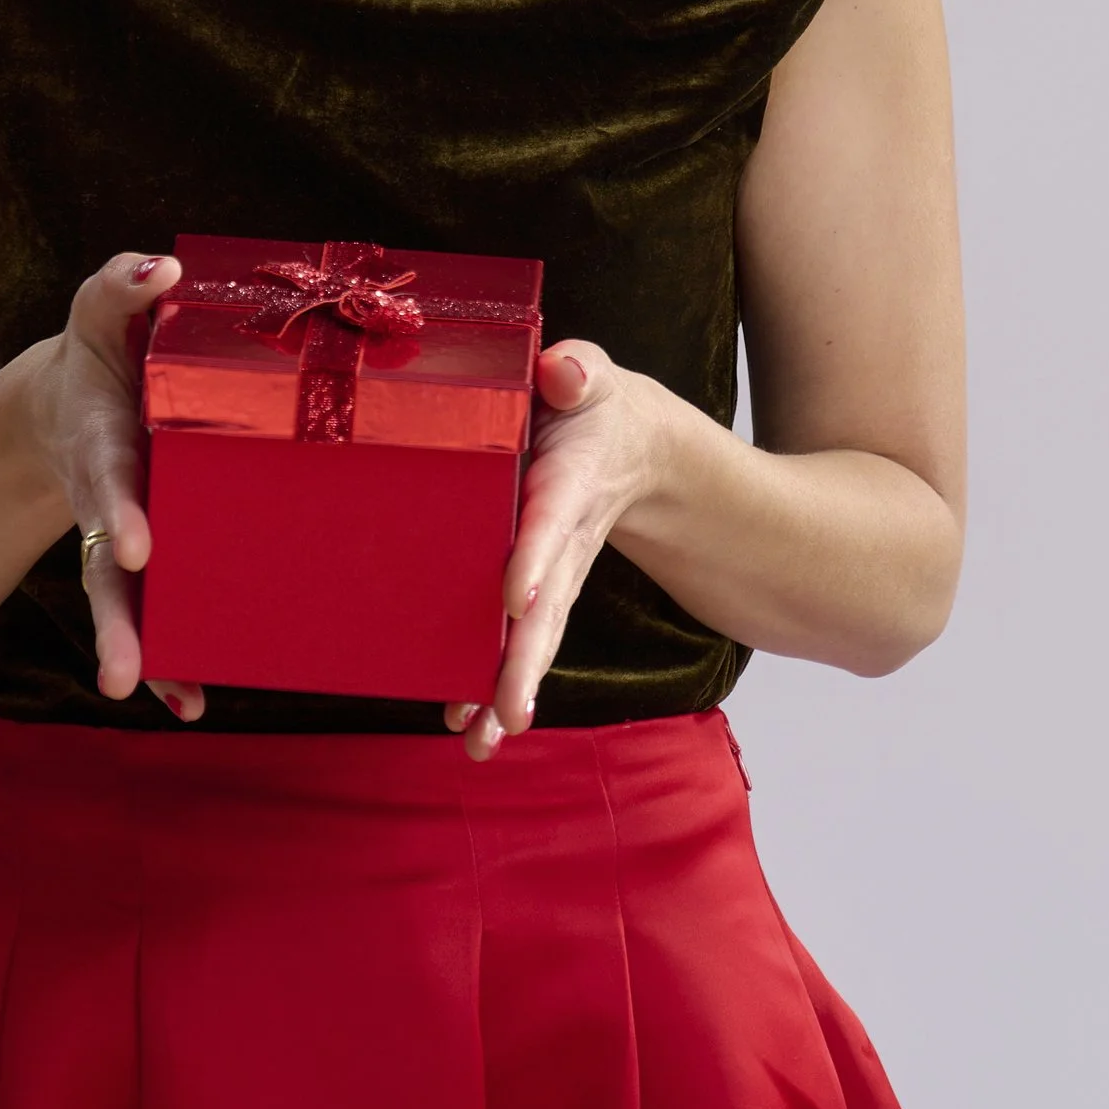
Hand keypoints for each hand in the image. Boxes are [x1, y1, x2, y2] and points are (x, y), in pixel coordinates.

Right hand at [24, 251, 203, 721]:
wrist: (71, 403)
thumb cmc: (102, 354)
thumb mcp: (101, 310)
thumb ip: (122, 284)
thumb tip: (164, 266)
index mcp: (102, 438)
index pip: (107, 474)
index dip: (117, 508)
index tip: (134, 546)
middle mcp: (104, 498)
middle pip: (101, 565)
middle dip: (113, 615)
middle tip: (120, 668)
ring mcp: (116, 535)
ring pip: (119, 601)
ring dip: (135, 648)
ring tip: (153, 694)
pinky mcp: (138, 559)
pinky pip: (152, 616)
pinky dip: (166, 662)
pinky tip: (190, 702)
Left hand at [446, 339, 679, 765]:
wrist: (635, 448)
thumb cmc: (592, 406)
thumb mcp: (592, 377)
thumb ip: (578, 370)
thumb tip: (561, 369)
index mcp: (570, 479)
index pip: (552, 520)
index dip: (536, 557)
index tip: (515, 598)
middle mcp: (565, 539)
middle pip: (549, 606)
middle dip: (526, 659)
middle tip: (507, 711)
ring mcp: (556, 573)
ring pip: (536, 638)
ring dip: (509, 688)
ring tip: (482, 739)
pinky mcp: (541, 592)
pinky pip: (523, 642)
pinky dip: (496, 685)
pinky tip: (472, 725)